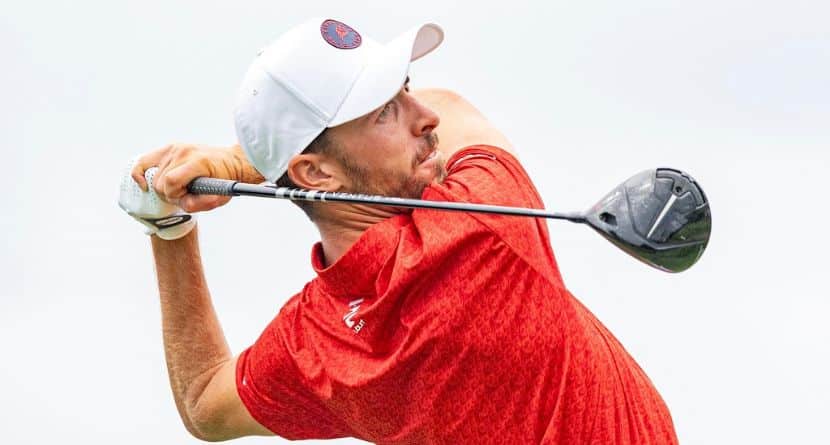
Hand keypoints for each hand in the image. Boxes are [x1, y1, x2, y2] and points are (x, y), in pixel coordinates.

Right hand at [130, 143, 261, 212]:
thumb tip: (183, 203)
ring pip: (153, 177)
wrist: (232, 162)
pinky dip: (140, 174)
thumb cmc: (225, 181)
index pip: (171, 182)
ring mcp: (175, 148)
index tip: (187, 196)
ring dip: (164, 186)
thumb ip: (198, 204)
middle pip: (160, 182)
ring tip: (180, 186)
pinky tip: (144, 184)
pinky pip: (143, 162)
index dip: (176, 195)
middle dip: (171, 193)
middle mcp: (183, 152)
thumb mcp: (218, 197)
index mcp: (197, 161)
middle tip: (186, 192)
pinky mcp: (169, 149)